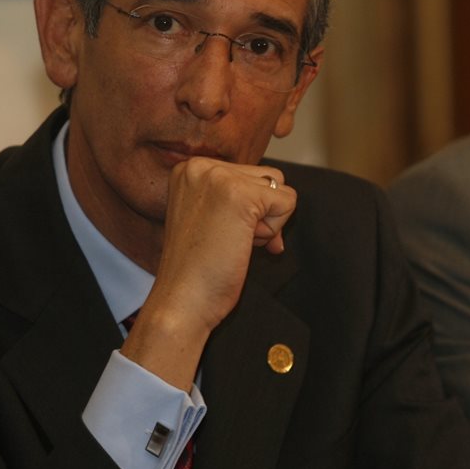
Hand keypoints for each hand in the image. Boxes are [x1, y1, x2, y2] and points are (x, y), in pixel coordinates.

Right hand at [120, 159, 294, 387]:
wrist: (182, 302)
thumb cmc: (199, 271)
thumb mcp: (214, 219)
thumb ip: (242, 199)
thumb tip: (285, 198)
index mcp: (190, 169)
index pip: (250, 175)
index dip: (252, 211)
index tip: (227, 235)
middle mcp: (200, 166)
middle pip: (268, 178)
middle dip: (262, 215)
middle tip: (232, 241)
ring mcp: (218, 177)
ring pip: (280, 188)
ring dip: (268, 223)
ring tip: (234, 242)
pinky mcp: (239, 194)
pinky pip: (287, 203)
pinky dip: (274, 231)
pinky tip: (243, 245)